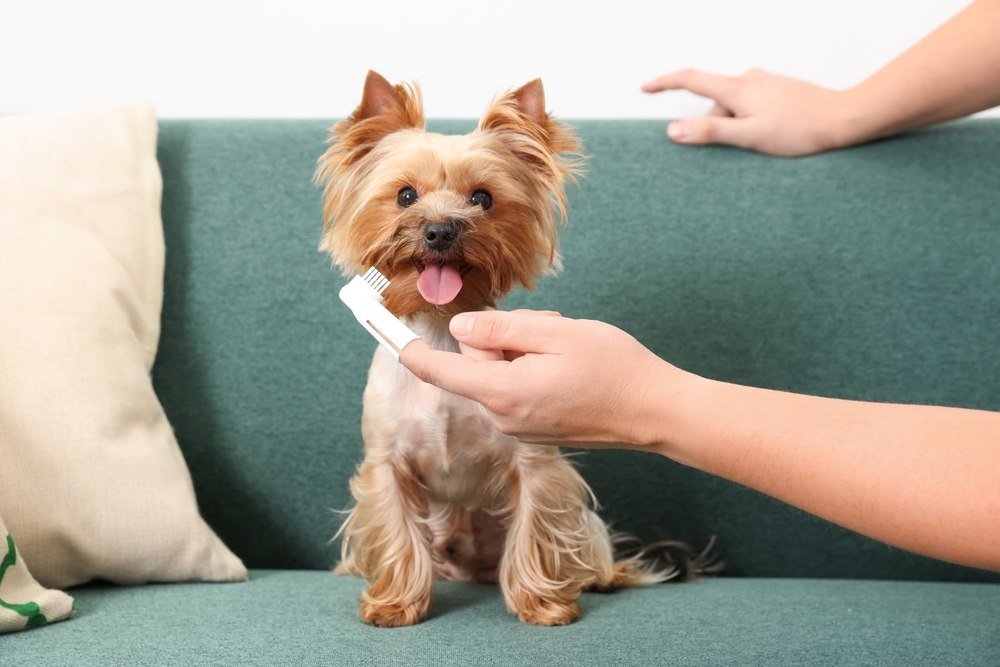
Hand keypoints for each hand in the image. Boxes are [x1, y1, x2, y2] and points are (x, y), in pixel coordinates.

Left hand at [400, 310, 691, 447]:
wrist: (655, 412)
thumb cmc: (612, 368)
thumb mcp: (553, 334)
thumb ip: (500, 332)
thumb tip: (461, 330)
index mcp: (502, 393)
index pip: (441, 371)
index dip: (410, 348)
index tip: (382, 332)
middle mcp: (505, 417)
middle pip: (476, 364)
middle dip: (502, 339)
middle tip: (546, 329)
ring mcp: (522, 427)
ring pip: (499, 373)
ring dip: (523, 352)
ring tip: (565, 350)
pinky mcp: (538, 428)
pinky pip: (517, 388)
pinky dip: (534, 370)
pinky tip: (569, 368)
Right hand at [642, 68, 853, 156]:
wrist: (842, 119)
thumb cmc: (799, 130)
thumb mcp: (749, 136)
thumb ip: (710, 132)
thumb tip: (672, 130)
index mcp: (737, 88)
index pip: (690, 79)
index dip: (664, 83)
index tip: (645, 87)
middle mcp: (749, 79)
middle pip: (715, 103)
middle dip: (715, 126)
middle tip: (738, 150)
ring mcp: (765, 83)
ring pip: (734, 107)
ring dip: (736, 127)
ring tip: (762, 145)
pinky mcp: (778, 90)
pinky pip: (751, 106)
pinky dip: (750, 122)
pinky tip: (771, 136)